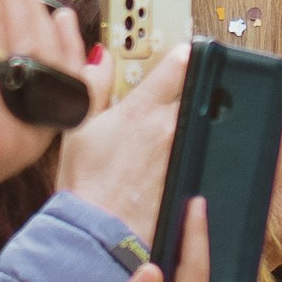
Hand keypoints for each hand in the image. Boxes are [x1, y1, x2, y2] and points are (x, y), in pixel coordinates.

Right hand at [57, 43, 187, 245]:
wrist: (101, 230)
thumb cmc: (86, 184)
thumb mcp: (80, 127)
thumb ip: (93, 86)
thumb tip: (99, 59)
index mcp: (143, 109)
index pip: (176, 66)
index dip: (183, 55)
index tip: (185, 51)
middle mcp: (170, 127)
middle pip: (196, 92)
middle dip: (193, 85)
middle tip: (184, 85)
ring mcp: (184, 152)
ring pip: (201, 121)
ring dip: (196, 117)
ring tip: (180, 125)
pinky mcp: (191, 175)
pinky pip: (201, 150)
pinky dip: (196, 145)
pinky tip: (181, 154)